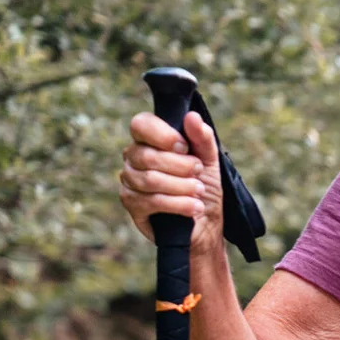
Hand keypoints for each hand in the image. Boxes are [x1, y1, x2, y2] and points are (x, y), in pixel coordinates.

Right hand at [120, 109, 227, 257]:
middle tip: (198, 173)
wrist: (206, 223)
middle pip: (146, 155)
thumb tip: (192, 116)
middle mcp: (133, 158)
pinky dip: (178, 204)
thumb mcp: (209, 160)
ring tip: (199, 192)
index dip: (162, 134)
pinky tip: (194, 207)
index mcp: (149, 140)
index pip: (140, 124)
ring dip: (182, 186)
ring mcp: (129, 181)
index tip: (185, 147)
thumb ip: (202, 138)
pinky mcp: (132, 205)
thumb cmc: (204, 187)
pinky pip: (150, 201)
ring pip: (149, 179)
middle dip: (180, 166)